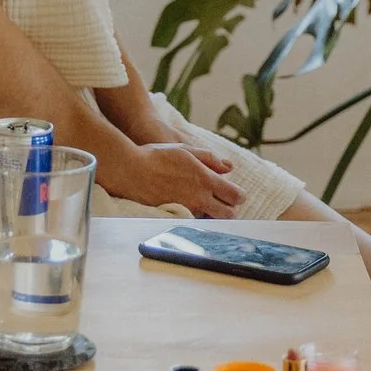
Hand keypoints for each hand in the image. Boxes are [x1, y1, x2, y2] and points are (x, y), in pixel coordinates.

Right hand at [104, 143, 241, 218]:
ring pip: (211, 219)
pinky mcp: (175, 217)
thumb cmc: (156, 156)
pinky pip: (193, 221)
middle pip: (228, 214)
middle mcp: (198, 198)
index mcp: (204, 180)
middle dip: (229, 209)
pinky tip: (187, 206)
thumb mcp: (185, 150)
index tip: (236, 194)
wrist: (130, 171)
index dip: (239, 196)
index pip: (235, 196)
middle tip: (222, 201)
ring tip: (202, 202)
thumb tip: (228, 167)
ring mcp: (186, 210)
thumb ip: (209, 158)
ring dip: (212, 213)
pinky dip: (195, 216)